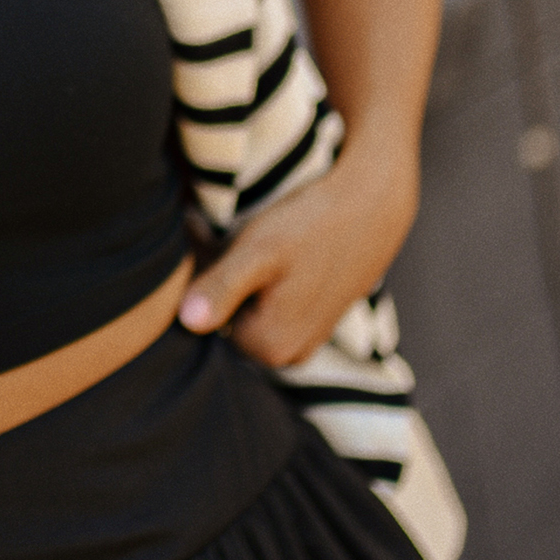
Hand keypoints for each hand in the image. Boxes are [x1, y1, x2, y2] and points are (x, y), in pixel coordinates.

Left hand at [176, 142, 418, 368]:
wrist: (371, 204)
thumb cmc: (310, 224)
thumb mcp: (257, 252)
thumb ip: (221, 289)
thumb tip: (187, 322)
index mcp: (267, 348)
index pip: (205, 317)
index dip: (203, 273)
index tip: (213, 239)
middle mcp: (287, 356)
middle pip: (228, 315)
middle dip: (222, 276)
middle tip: (235, 235)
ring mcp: (304, 340)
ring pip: (249, 307)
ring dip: (243, 275)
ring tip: (261, 241)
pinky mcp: (314, 320)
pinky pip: (272, 302)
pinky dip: (267, 277)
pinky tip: (281, 249)